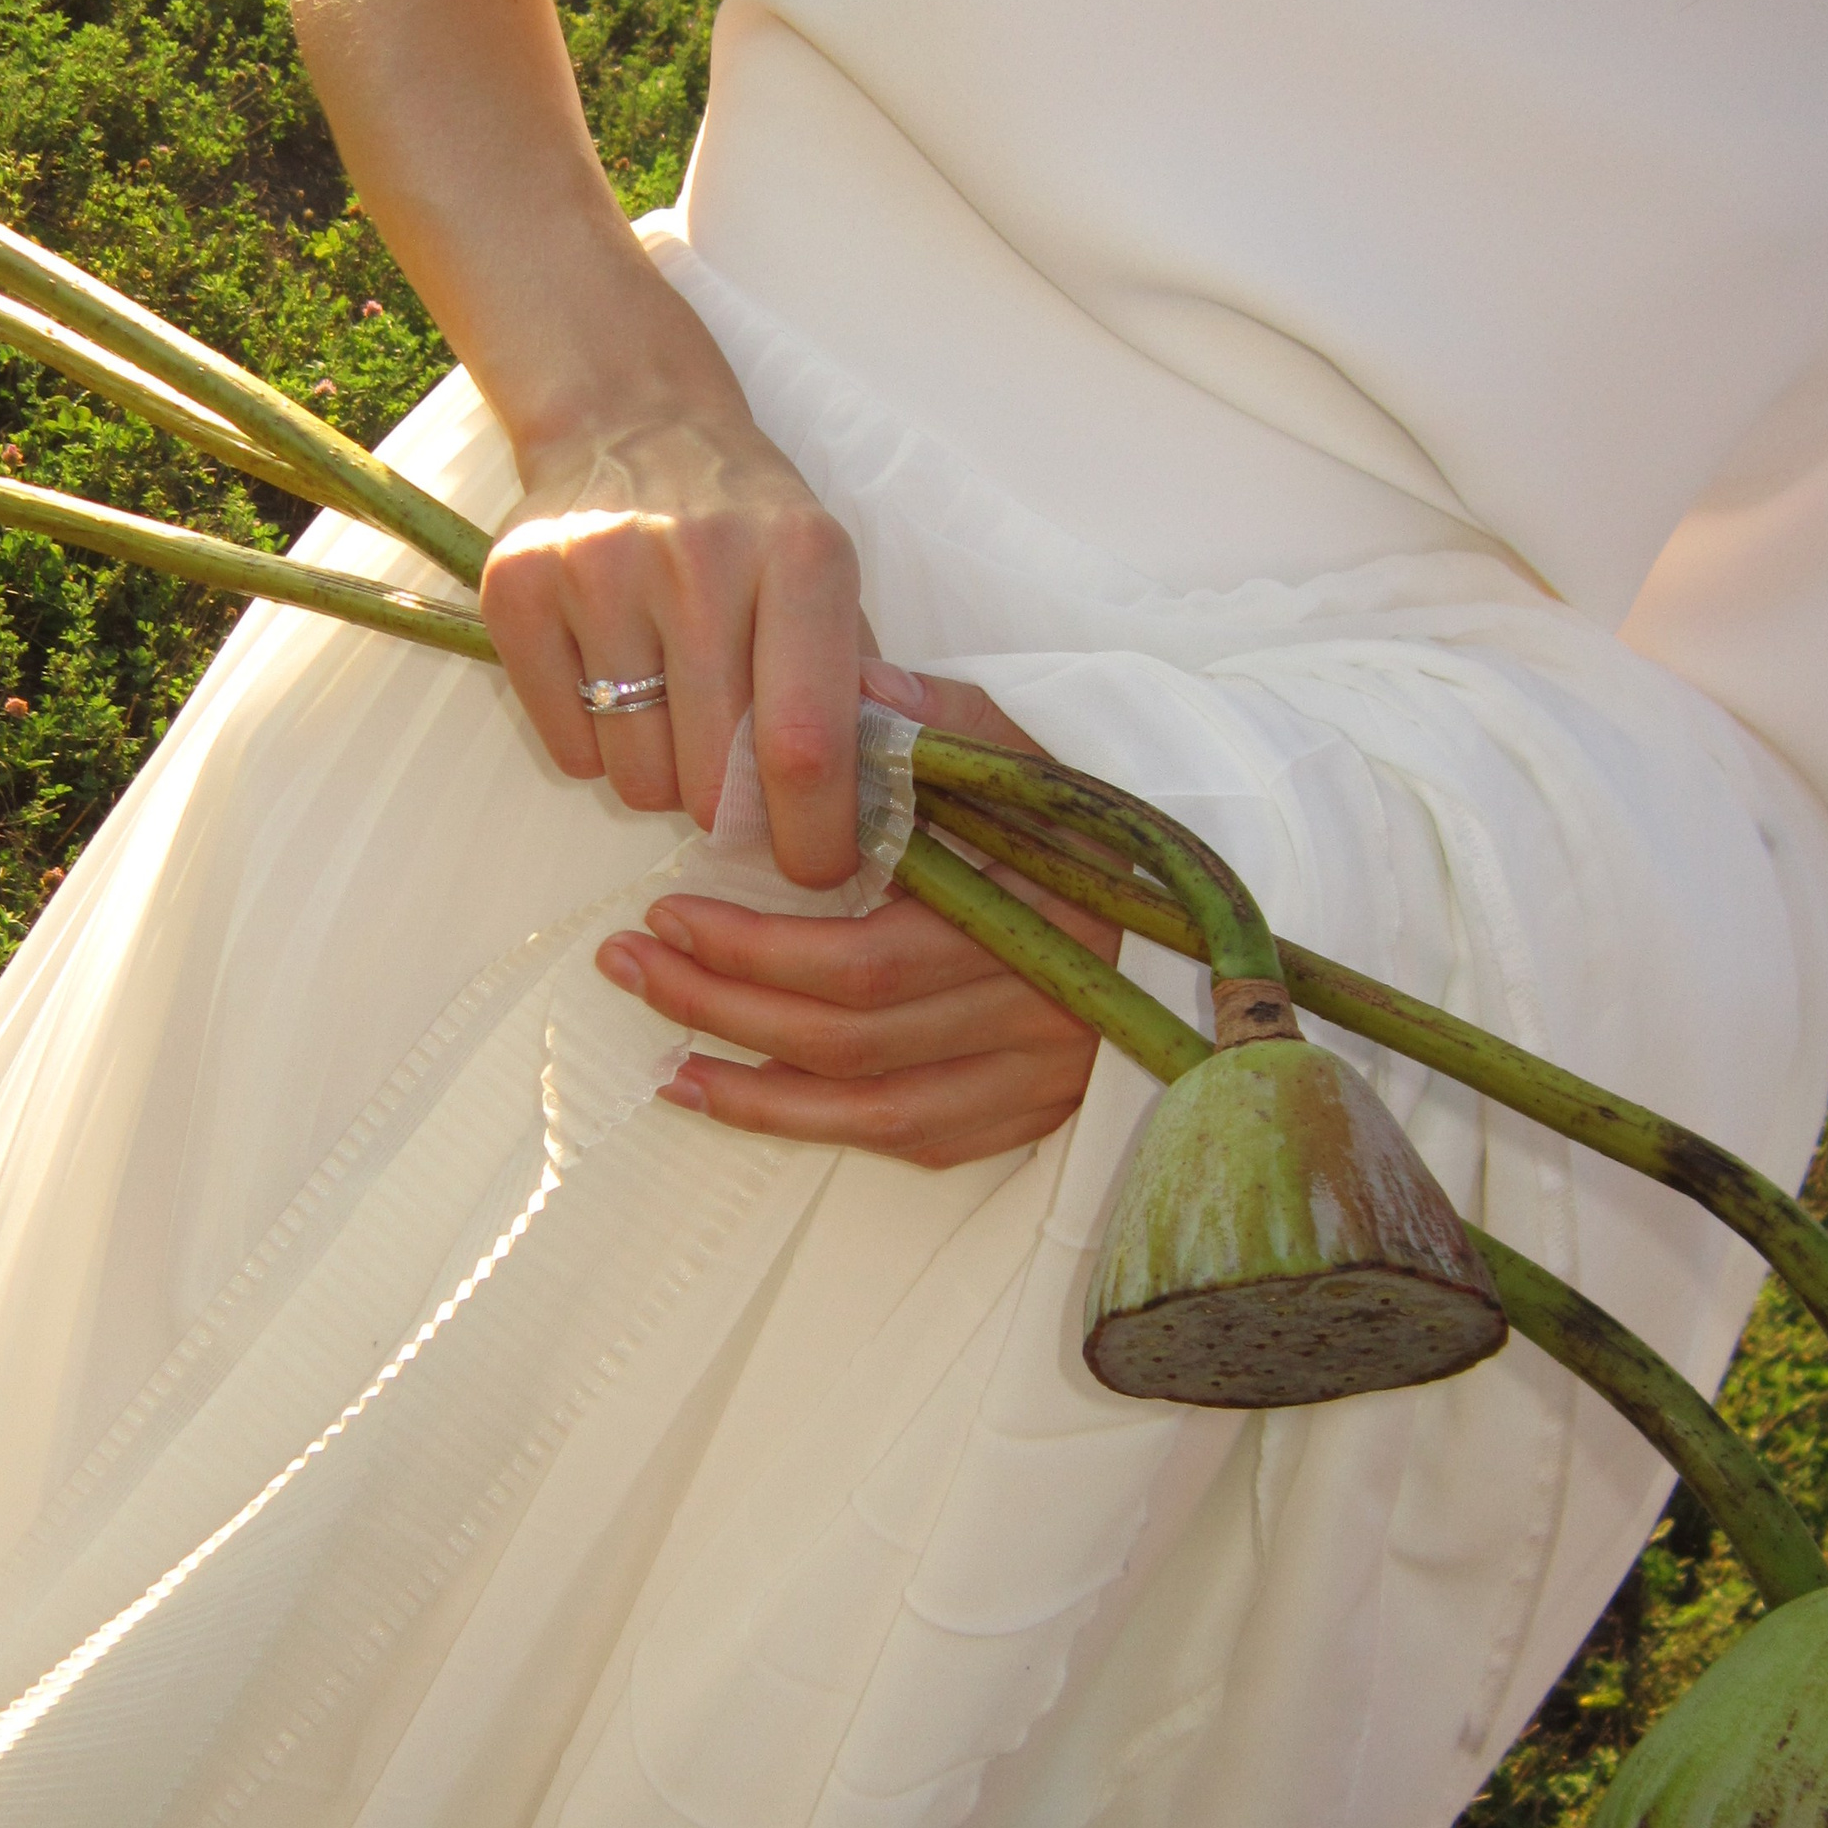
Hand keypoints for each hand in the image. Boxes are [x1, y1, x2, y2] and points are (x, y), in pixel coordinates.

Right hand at [484, 407, 865, 886]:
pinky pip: (568, 749)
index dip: (816, 833)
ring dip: (661, 778)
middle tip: (733, 775)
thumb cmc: (747, 519)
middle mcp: (699, 555)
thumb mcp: (825, 574)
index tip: (818, 869)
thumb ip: (855, 686)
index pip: (806, 742)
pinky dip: (596, 751)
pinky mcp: (517, 586)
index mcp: (801, 554)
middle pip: (713, 776)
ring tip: (670, 709)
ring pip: (636, 777)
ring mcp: (598, 567)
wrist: (630, 418)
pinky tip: (612, 683)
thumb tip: (875, 814)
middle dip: (733, 811)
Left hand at [594, 669, 1125, 1169]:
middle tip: (630, 961)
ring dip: (745, 1078)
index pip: (872, 955)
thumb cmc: (1094, 824)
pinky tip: (722, 1093)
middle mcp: (1043, 1012)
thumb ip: (944, 721)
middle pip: (853, 1034)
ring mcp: (1041, 1077)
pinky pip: (904, 1139)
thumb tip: (852, 688)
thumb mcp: (1033, 750)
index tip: (671, 909)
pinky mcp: (1030, 1116)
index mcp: (1037, 915)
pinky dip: (803, 1125)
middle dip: (724, 1000)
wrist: (1197, 918)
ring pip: (868, 1105)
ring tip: (655, 1039)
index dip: (761, 947)